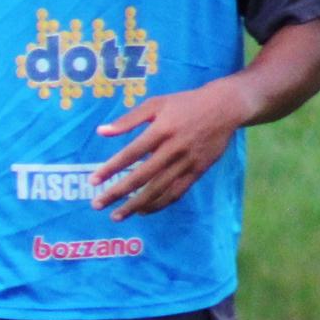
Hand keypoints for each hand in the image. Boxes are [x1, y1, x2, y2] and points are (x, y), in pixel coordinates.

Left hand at [91, 81, 251, 220]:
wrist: (225, 108)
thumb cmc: (185, 103)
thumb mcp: (156, 104)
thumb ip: (128, 120)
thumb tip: (101, 132)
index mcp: (161, 130)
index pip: (130, 154)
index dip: (111, 168)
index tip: (93, 181)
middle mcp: (174, 148)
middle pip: (142, 176)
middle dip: (118, 192)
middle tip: (97, 204)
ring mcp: (187, 162)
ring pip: (159, 189)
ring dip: (136, 205)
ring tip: (117, 215)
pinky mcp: (198, 171)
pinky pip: (177, 192)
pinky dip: (159, 204)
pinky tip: (143, 211)